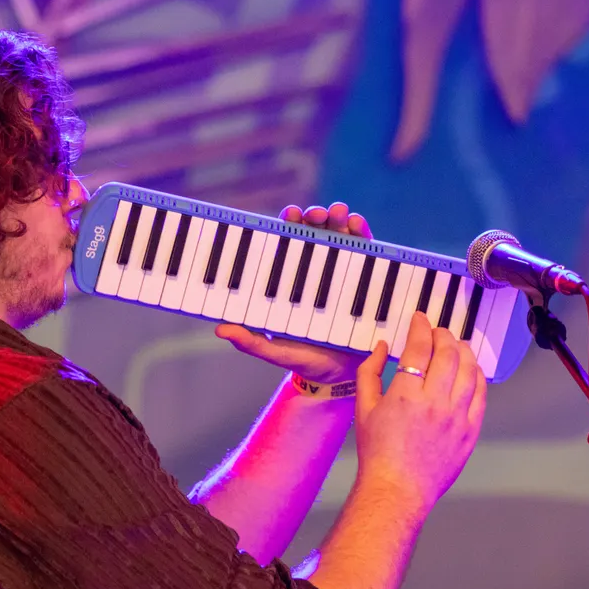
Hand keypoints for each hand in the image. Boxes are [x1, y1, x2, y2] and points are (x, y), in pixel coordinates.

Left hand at [215, 203, 371, 384]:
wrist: (338, 376)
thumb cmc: (302, 358)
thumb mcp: (273, 351)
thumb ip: (250, 341)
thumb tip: (221, 329)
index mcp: (291, 280)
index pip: (287, 245)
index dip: (288, 225)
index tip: (290, 214)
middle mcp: (315, 271)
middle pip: (316, 234)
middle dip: (316, 216)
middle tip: (316, 213)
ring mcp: (341, 272)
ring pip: (340, 237)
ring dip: (341, 219)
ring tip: (341, 212)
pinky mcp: (366, 279)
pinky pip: (367, 253)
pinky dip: (364, 235)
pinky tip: (359, 225)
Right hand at [353, 312, 486, 509]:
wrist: (397, 489)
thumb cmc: (377, 452)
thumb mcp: (363, 408)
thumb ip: (370, 372)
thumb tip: (383, 347)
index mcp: (406, 394)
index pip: (420, 347)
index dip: (421, 327)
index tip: (420, 320)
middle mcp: (435, 402)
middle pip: (449, 354)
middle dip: (444, 335)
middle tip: (438, 331)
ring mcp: (457, 417)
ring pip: (470, 371)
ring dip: (464, 352)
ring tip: (457, 345)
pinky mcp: (470, 431)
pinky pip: (481, 396)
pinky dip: (478, 377)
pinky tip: (472, 370)